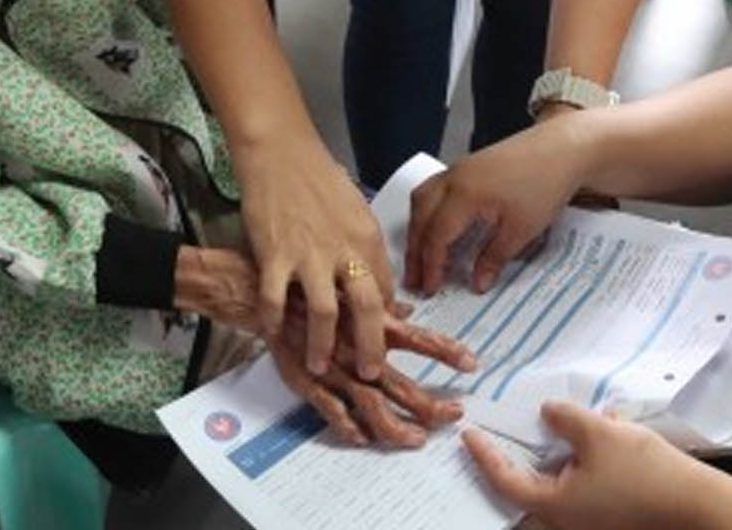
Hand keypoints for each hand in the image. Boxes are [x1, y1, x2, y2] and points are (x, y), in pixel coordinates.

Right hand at [238, 141, 395, 379]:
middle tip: (369, 373)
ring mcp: (308, 254)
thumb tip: (382, 285)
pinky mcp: (274, 254)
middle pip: (366, 310)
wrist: (280, 152)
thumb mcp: (355, 212)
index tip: (380, 340)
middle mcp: (343, 250)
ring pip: (324, 313)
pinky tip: (272, 334)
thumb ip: (366, 251)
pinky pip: (275, 299)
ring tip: (318, 365)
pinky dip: (274, 322)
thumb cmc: (318, 179)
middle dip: (370, 348)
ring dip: (322, 346)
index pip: (383, 290)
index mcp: (367, 239)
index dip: (383, 321)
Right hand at [266, 302, 476, 447]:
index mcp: (369, 325)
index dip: (445, 350)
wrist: (259, 293)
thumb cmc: (306, 292)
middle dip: (429, 403)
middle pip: (400, 382)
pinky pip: (331, 410)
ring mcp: (333, 368)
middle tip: (454, 414)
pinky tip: (362, 439)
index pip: (417, 338)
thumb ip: (379, 309)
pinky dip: (347, 426)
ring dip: (396, 426)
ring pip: (371, 404)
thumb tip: (407, 311)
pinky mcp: (307, 381)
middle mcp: (356, 348)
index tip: (472, 363)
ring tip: (418, 439)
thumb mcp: (346, 296)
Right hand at [404, 117, 589, 294]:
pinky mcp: (467, 165)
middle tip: (414, 278)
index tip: (429, 287)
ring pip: (421, 200)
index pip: (436, 236)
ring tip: (420, 253)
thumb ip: (494, 258)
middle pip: (420, 218)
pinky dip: (428, 211)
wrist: (564, 147)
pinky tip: (437, 224)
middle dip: (415, 251)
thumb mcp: (522, 230)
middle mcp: (453, 179)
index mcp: (463, 195)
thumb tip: (477, 282)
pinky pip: (434, 189)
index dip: (430, 265)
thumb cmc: (545, 183)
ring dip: (417, 228)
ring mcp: (458, 169)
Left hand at [464, 402, 718, 528]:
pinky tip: (607, 428)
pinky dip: (589, 457)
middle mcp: (567, 520)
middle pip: (532, 484)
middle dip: (523, 453)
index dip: (484, 455)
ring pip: (563, 480)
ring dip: (562, 450)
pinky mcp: (612, 513)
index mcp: (554, 506)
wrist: (697, 505)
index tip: (468, 434)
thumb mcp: (599, 434)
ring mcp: (590, 520)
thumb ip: (565, 419)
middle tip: (508, 427)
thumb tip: (547, 412)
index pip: (505, 480)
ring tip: (568, 419)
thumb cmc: (644, 473)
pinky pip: (589, 482)